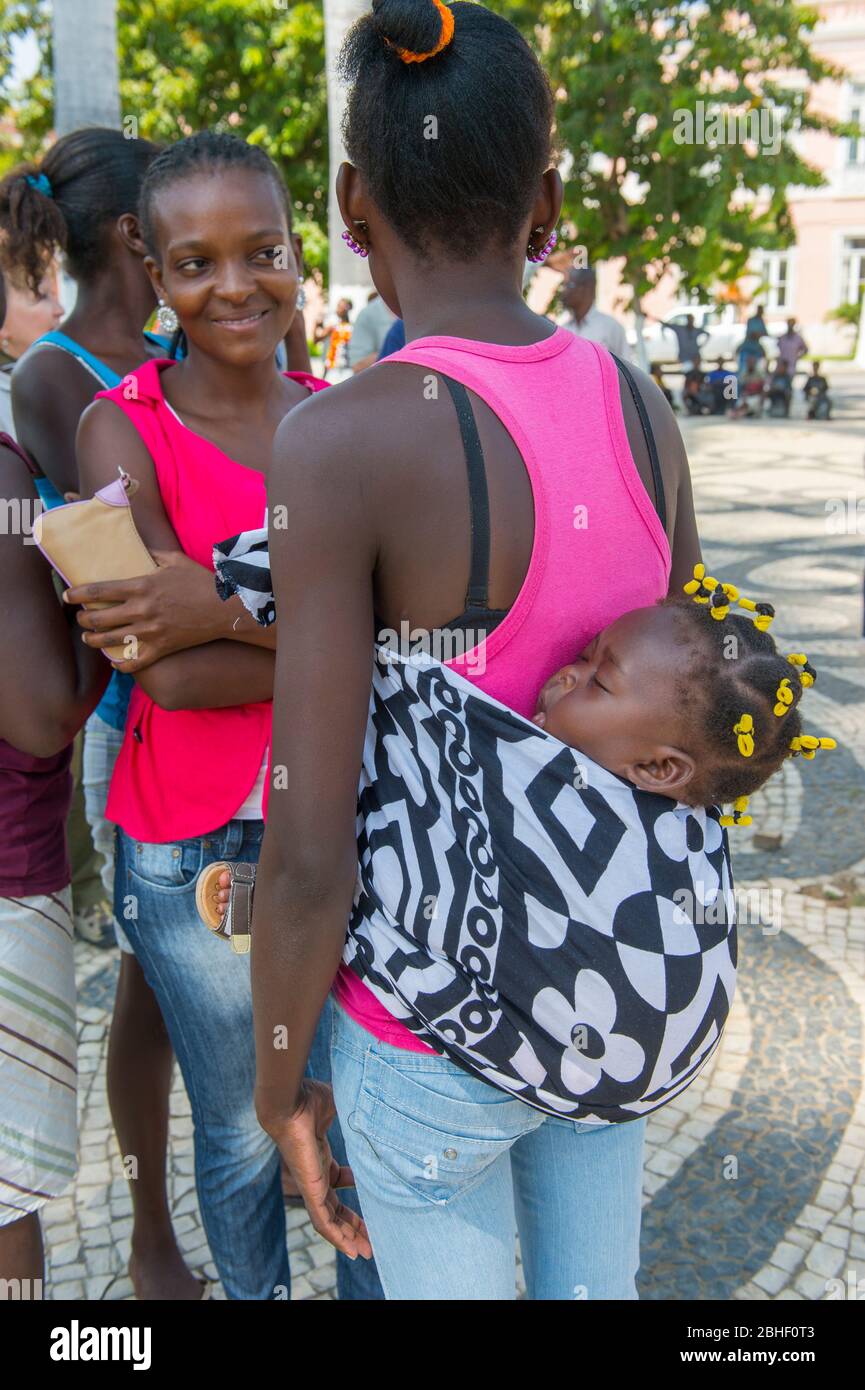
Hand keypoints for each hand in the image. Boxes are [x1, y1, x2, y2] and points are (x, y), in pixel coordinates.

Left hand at [64, 550, 225, 670]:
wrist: (224, 608)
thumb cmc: (200, 581)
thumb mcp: (175, 560)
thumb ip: (153, 553)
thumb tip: (139, 547)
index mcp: (141, 586)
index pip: (98, 591)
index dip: (77, 594)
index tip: (68, 596)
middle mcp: (141, 610)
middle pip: (98, 619)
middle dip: (83, 620)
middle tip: (80, 618)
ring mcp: (150, 631)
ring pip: (110, 642)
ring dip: (94, 641)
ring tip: (89, 638)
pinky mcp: (161, 648)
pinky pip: (135, 662)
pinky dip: (122, 665)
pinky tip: (115, 664)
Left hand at [258, 1080, 372, 1260]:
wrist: (288, 1102)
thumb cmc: (308, 1100)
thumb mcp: (339, 1108)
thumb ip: (355, 1112)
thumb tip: (376, 1102)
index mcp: (320, 1156)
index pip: (336, 1181)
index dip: (352, 1190)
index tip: (371, 1195)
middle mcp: (314, 1174)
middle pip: (334, 1207)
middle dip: (353, 1224)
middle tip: (371, 1238)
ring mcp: (310, 1185)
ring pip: (329, 1220)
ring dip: (347, 1237)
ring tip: (366, 1252)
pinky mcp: (308, 1191)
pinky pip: (322, 1222)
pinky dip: (336, 1237)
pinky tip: (351, 1250)